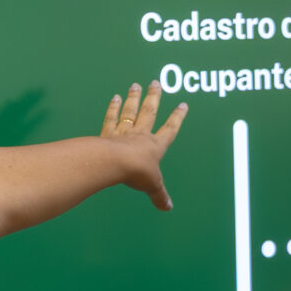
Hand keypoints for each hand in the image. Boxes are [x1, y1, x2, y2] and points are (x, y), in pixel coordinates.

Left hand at [100, 82, 188, 211]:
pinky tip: (114, 98)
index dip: (177, 118)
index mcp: (155, 146)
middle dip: (154, 98)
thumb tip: (168, 207)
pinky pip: (111, 119)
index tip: (182, 105)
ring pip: (130, 111)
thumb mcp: (152, 186)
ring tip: (135, 85)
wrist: (113, 163)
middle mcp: (141, 135)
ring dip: (133, 98)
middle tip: (155, 83)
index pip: (170, 129)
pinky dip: (112, 109)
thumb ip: (159, 195)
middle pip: (149, 112)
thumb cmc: (136, 173)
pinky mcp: (107, 134)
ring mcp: (123, 133)